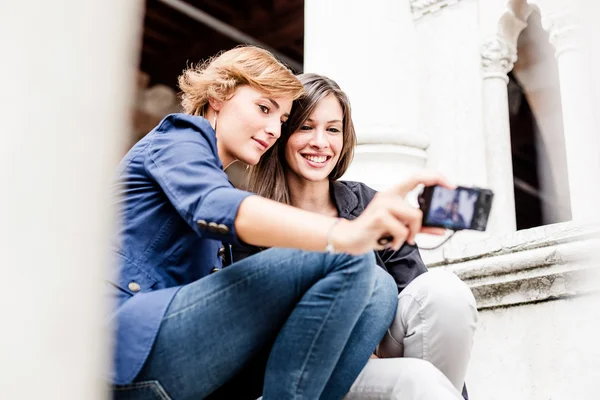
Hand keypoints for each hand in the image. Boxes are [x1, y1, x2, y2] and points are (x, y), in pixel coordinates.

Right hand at [331, 170, 453, 253]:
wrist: (350, 239)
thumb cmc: (374, 231)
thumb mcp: (400, 228)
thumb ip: (421, 226)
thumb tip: (442, 228)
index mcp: (394, 193)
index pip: (417, 177)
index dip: (436, 178)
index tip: (450, 186)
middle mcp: (388, 195)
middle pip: (417, 209)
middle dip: (419, 227)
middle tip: (414, 235)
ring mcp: (382, 205)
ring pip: (413, 218)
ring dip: (410, 234)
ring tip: (399, 239)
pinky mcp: (378, 216)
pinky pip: (401, 230)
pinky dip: (399, 240)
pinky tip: (390, 242)